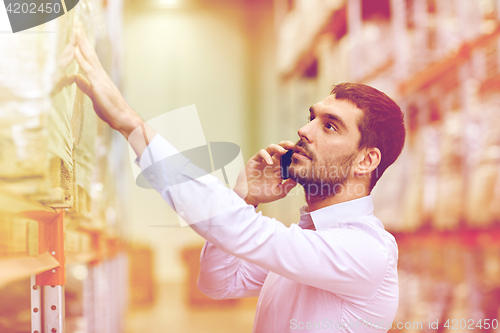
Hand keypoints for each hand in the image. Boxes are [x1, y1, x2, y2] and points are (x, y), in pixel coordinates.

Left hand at [71, 22, 141, 137]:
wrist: (123, 118)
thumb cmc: (111, 109)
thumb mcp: (93, 95)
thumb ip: (84, 85)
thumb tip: (75, 77)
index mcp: (99, 76)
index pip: (89, 56)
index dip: (82, 45)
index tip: (77, 33)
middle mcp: (100, 74)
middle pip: (89, 52)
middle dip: (82, 38)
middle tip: (77, 24)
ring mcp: (100, 78)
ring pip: (89, 56)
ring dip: (82, 43)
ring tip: (76, 30)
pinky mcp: (98, 85)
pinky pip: (88, 69)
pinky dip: (81, 59)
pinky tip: (75, 50)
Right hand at [233, 141, 297, 206]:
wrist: (248, 196)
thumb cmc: (263, 195)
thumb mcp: (279, 192)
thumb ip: (289, 185)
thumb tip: (298, 178)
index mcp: (280, 169)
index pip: (288, 157)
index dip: (294, 154)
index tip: (300, 154)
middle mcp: (273, 163)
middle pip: (281, 149)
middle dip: (287, 145)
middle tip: (293, 146)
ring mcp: (264, 161)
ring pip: (271, 148)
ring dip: (277, 147)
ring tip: (283, 151)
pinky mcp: (255, 160)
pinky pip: (261, 152)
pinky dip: (266, 155)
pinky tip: (269, 162)